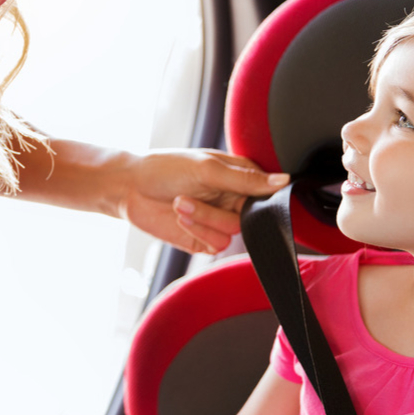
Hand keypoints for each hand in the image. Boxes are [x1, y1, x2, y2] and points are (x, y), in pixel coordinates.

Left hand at [118, 149, 288, 253]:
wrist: (129, 189)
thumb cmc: (165, 169)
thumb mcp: (207, 168)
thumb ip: (245, 179)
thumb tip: (284, 180)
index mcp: (240, 177)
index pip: (269, 193)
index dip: (261, 199)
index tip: (239, 196)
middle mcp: (233, 199)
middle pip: (251, 218)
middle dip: (217, 210)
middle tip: (189, 197)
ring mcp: (219, 220)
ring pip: (233, 233)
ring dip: (203, 220)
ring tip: (179, 204)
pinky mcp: (204, 239)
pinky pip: (217, 245)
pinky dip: (198, 232)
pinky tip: (180, 218)